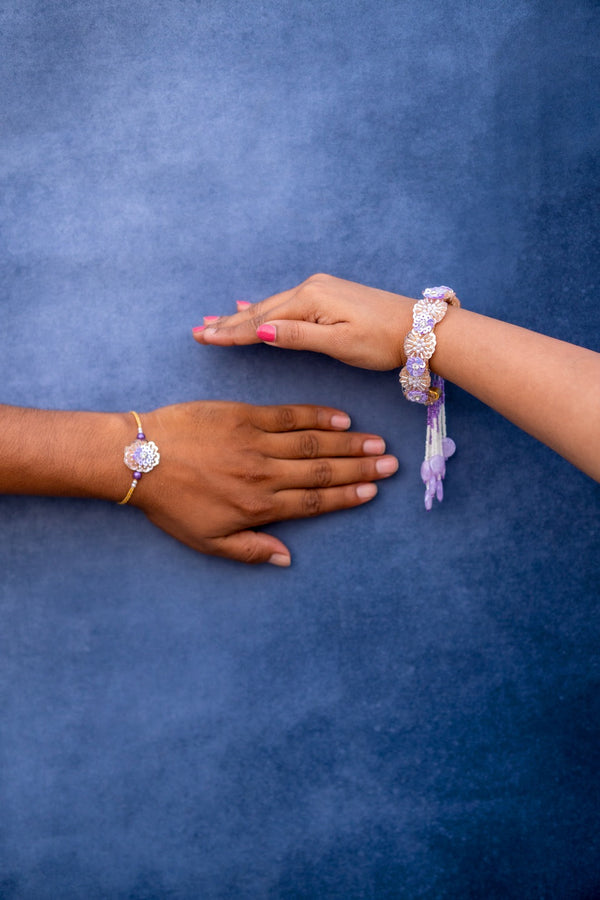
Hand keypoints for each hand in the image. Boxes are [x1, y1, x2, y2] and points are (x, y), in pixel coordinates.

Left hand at [131, 401, 397, 565]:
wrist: (139, 459)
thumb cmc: (170, 503)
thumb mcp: (207, 541)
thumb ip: (250, 551)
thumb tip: (287, 560)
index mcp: (258, 507)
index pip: (314, 502)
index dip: (347, 497)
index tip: (373, 491)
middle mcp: (264, 475)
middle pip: (322, 472)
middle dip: (360, 469)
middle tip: (390, 463)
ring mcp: (255, 442)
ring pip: (311, 444)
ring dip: (347, 444)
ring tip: (375, 442)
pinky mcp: (243, 416)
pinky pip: (288, 416)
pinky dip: (316, 416)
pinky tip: (340, 418)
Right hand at [193, 273, 414, 369]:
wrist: (419, 329)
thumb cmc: (382, 341)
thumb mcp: (339, 343)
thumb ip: (297, 336)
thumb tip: (258, 329)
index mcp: (310, 300)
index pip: (260, 320)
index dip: (230, 332)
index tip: (202, 337)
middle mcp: (310, 289)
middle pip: (260, 310)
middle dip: (227, 323)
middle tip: (197, 332)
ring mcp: (319, 291)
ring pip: (270, 307)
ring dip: (241, 316)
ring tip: (214, 322)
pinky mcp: (327, 296)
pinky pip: (285, 304)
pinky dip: (262, 309)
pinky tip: (249, 307)